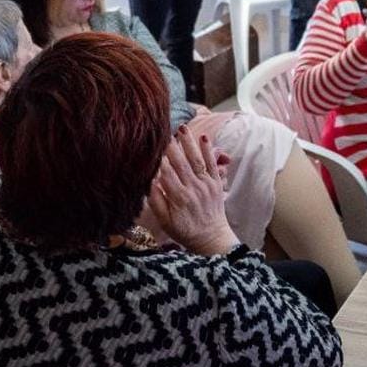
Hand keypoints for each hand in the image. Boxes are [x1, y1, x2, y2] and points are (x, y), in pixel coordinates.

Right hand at [146, 125, 238, 256]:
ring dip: (189, 143)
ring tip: (181, 128)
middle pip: (181, 164)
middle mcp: (193, 189)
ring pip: (196, 160)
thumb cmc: (184, 230)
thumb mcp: (165, 221)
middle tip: (163, 131)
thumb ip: (156, 202)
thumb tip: (150, 182)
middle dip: (172, 147)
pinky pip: (212, 164)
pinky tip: (203, 137)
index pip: (166, 174)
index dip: (159, 159)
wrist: (211, 238)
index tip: (152, 146)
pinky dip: (208, 150)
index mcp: (179, 198)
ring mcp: (206, 185)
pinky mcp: (216, 183)